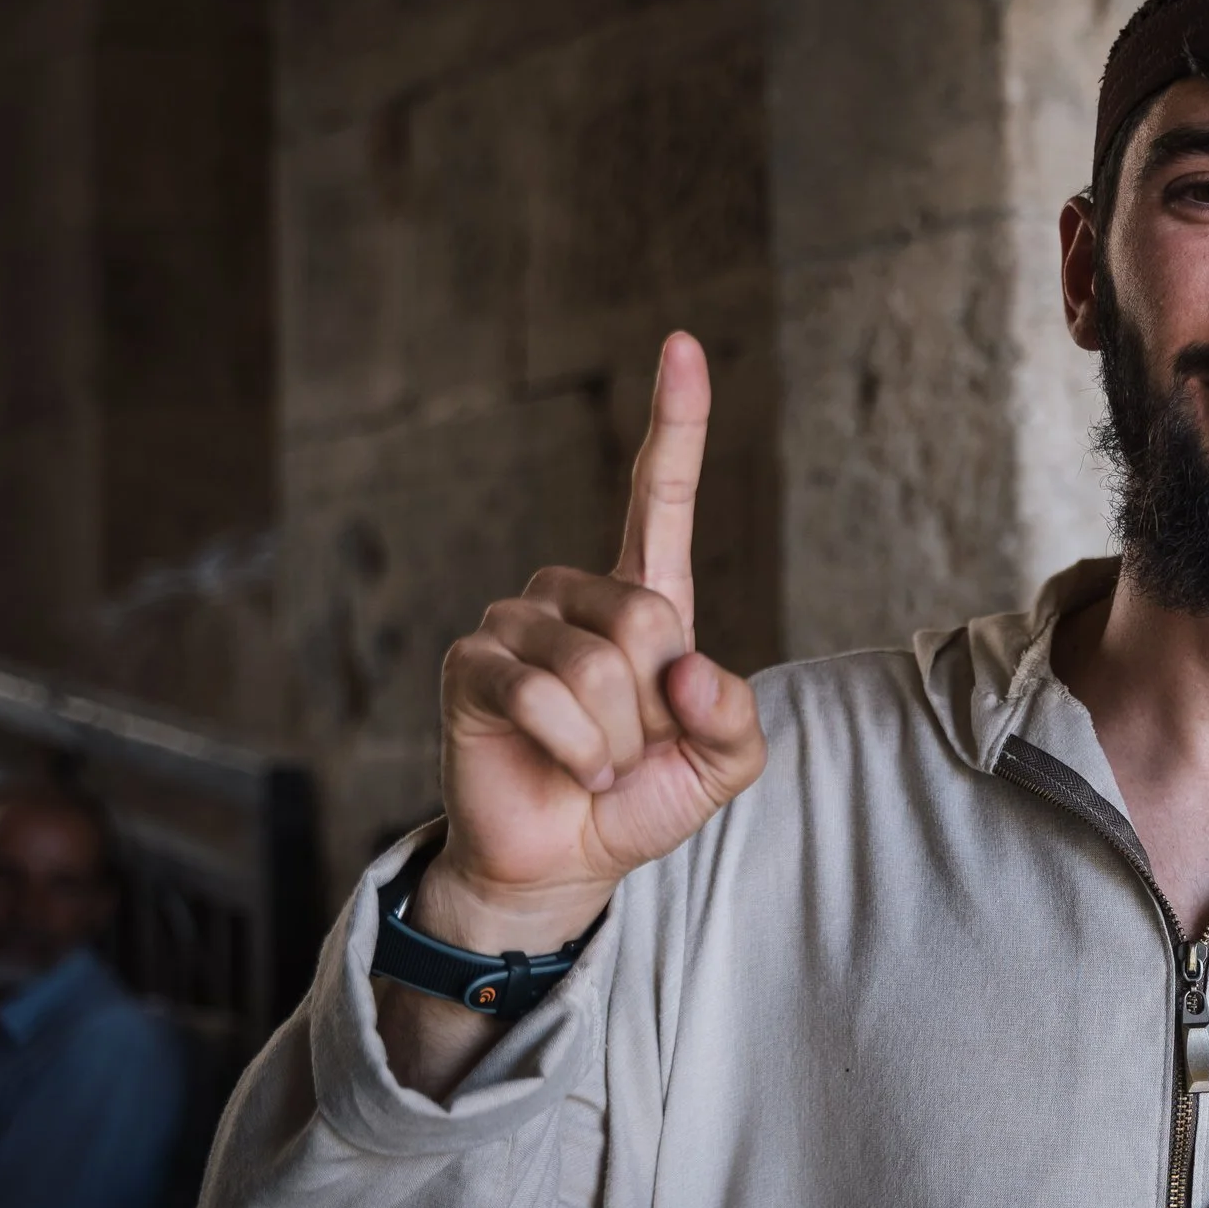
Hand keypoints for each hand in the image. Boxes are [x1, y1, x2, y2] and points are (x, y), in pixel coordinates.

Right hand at [422, 332, 767, 952]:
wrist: (564, 863)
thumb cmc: (639, 799)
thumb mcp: (721, 764)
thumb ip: (735, 718)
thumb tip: (688, 670)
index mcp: (645, 599)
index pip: (660, 495)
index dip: (676, 422)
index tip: (682, 344)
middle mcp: (576, 594)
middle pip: (650, 616)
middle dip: (656, 705)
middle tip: (631, 743)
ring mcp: (517, 623)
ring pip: (600, 665)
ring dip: (616, 738)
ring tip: (594, 759)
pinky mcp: (473, 664)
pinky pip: (547, 694)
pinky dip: (576, 749)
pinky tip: (564, 766)